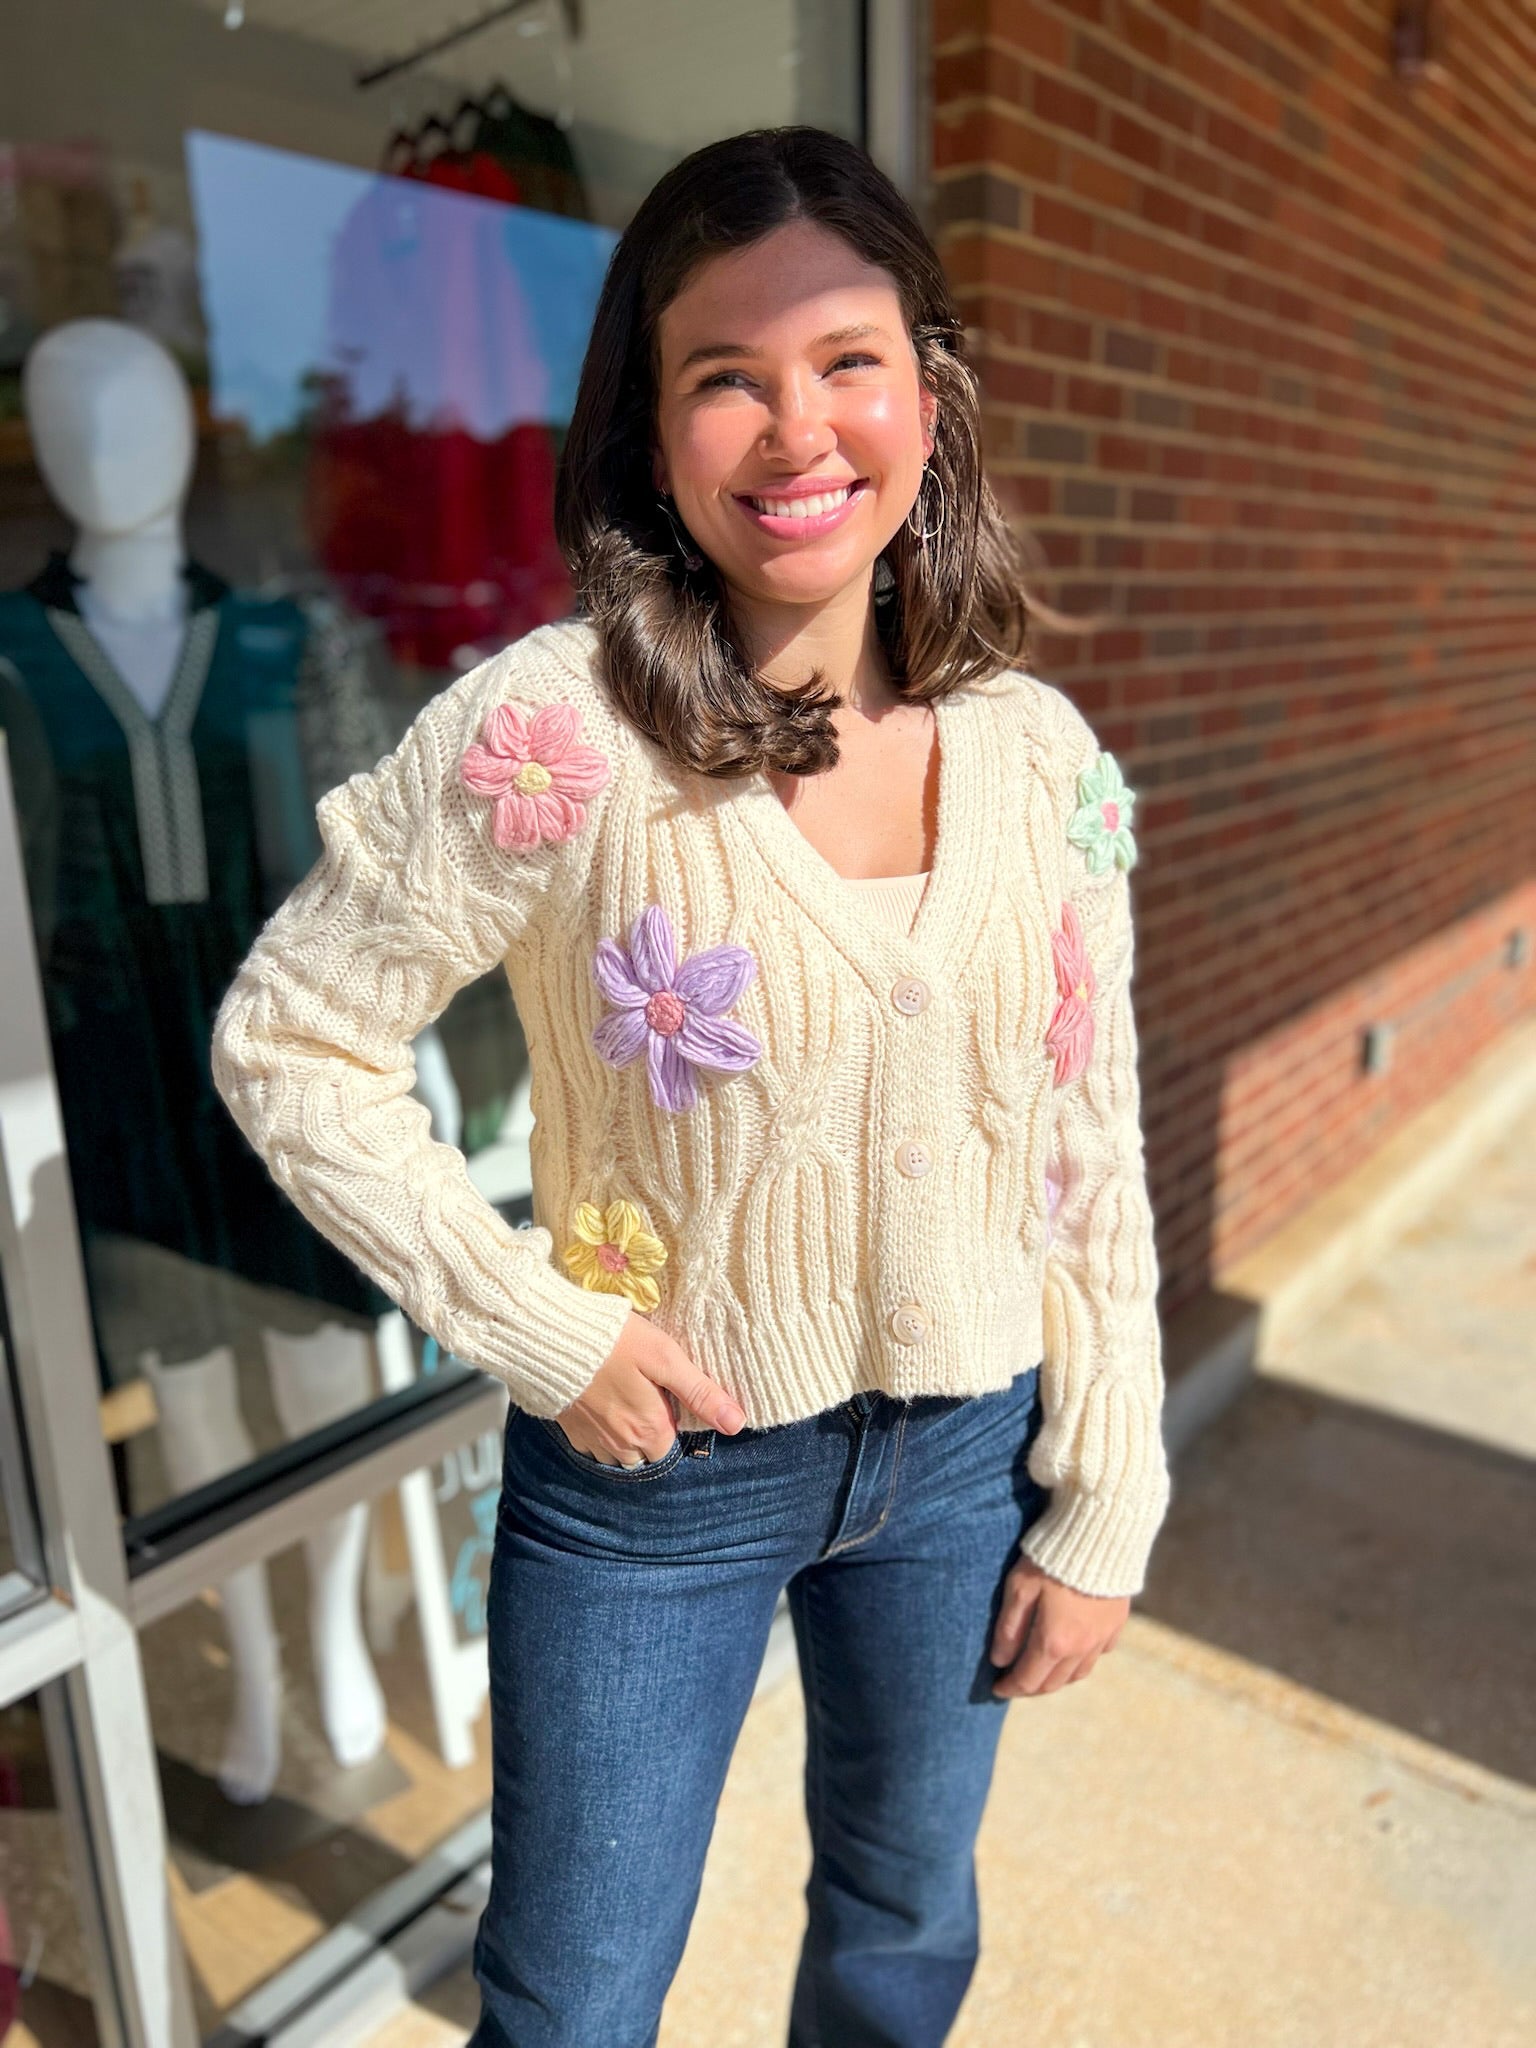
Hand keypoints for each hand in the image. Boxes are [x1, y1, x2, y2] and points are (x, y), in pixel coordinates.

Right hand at [550, 1311, 746, 1466]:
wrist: (549, 1335)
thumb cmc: (613, 1341)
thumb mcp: (665, 1359)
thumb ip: (700, 1393)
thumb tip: (737, 1424)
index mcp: (649, 1430)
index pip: (675, 1445)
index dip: (676, 1420)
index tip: (669, 1395)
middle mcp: (621, 1444)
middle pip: (649, 1454)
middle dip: (653, 1433)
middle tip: (647, 1394)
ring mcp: (592, 1440)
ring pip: (621, 1455)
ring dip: (627, 1437)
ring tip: (625, 1399)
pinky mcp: (570, 1431)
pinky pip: (594, 1446)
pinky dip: (602, 1433)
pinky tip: (601, 1404)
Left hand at [989, 1554, 1128, 1696]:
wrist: (1100, 1535)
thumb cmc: (1051, 1558)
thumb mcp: (1019, 1587)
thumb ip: (1009, 1627)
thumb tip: (1000, 1660)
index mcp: (1054, 1642)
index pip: (1028, 1679)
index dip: (1010, 1688)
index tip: (997, 1689)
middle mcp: (1081, 1648)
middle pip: (1054, 1683)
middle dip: (1031, 1687)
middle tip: (1015, 1682)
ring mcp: (1102, 1637)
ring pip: (1078, 1674)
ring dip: (1057, 1678)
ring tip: (1041, 1670)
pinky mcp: (1117, 1623)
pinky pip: (1099, 1654)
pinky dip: (1082, 1660)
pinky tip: (1073, 1650)